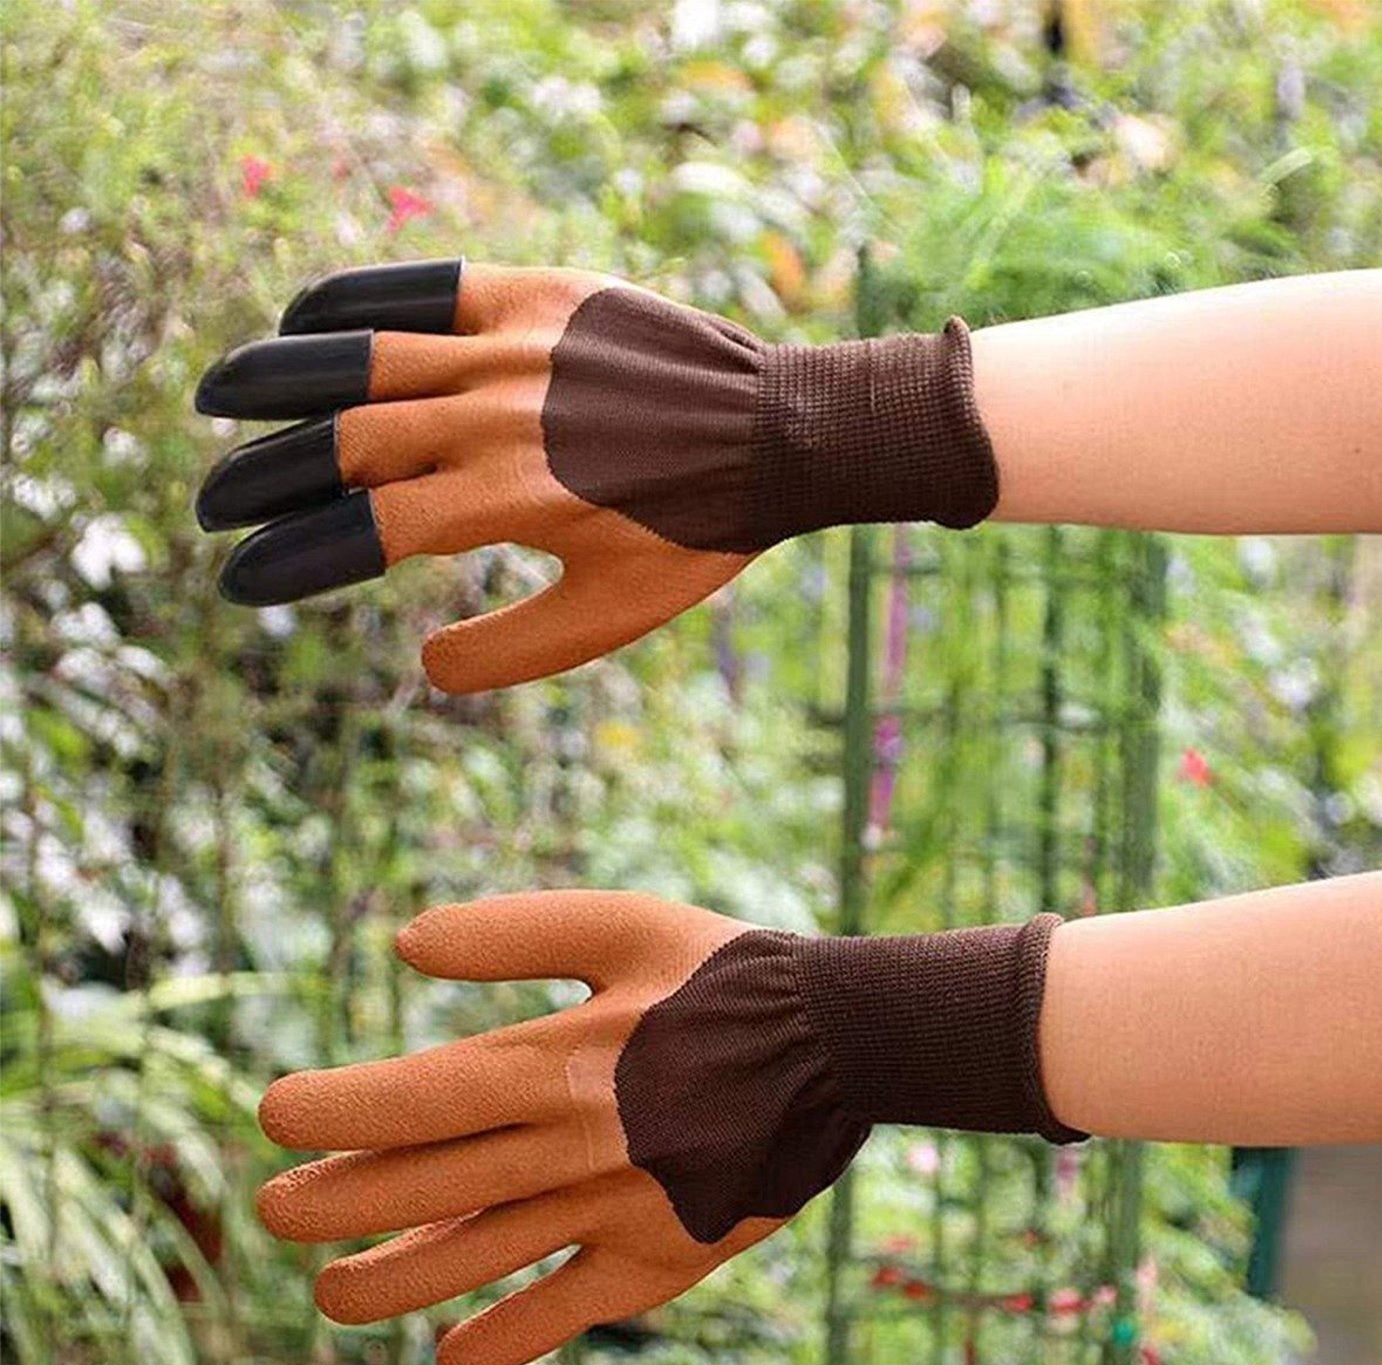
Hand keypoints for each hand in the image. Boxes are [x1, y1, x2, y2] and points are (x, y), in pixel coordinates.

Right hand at [196, 259, 994, 691]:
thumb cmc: (694, 538)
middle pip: (340, 443)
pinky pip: (421, 285)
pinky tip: (300, 321)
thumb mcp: (608, 619)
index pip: (361, 531)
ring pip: (360, 357)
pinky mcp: (536, 294)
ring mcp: (512, 348)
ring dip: (274, 382)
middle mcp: (496, 419)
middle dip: (260, 478)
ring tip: (212, 400)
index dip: (287, 559)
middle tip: (209, 503)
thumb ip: (510, 650)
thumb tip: (420, 667)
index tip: (237, 580)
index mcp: (510, 503)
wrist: (776, 435)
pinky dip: (350, 301)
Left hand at [254, 891, 868, 1364]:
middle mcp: (577, 1147)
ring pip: (482, 1263)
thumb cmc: (722, 971)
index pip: (415, 1099)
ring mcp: (620, 1213)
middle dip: (333, 1204)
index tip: (272, 1112)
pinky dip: (510, 1338)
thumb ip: (514, 930)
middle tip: (275, 1212)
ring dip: (394, 1284)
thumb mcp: (623, 923)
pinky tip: (457, 1358)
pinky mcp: (665, 1259)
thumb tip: (403, 941)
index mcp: (561, 1061)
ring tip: (333, 1295)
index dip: (332, 1110)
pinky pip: (573, 1312)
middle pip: (427, 1189)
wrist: (843, 1042)